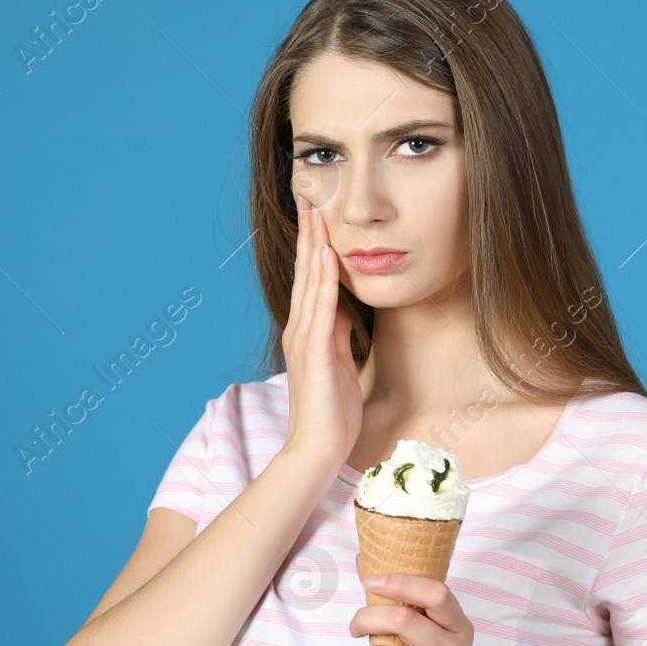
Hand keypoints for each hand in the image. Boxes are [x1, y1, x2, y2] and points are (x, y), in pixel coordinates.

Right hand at [279, 194, 364, 478]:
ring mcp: (304, 338)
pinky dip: (325, 279)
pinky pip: (322, 307)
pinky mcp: (314, 351)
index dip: (314, 245)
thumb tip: (347, 314)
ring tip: (316, 212)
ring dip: (315, 245)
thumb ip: (340, 337)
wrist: (318, 449)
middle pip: (306, 271)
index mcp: (307, 332)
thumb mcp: (341, 365)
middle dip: (310, 233)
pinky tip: (328, 255)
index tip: (318, 214)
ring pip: (311, 281)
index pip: (311, 279)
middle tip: (310, 196)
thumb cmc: (334, 414)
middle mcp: (300, 329)